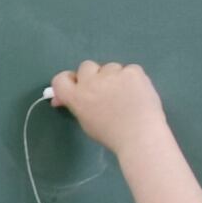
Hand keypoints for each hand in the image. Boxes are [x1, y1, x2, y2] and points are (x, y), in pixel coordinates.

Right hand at [46, 58, 170, 156]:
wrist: (140, 136)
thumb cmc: (111, 135)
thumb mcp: (86, 122)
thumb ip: (76, 105)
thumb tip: (60, 98)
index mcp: (77, 97)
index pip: (60, 79)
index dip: (69, 80)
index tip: (77, 85)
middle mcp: (91, 82)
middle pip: (86, 66)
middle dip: (93, 76)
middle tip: (104, 91)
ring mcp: (113, 74)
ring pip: (110, 67)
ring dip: (114, 76)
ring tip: (125, 94)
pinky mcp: (132, 71)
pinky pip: (129, 70)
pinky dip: (132, 78)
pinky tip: (137, 92)